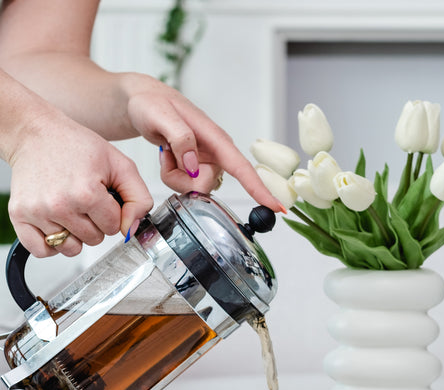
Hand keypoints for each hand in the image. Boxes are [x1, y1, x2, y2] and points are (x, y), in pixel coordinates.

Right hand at [7, 110, 152, 257]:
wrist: (36, 134)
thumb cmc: (76, 147)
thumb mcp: (120, 165)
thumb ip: (138, 198)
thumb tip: (131, 229)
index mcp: (87, 192)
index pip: (113, 227)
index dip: (111, 212)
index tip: (101, 196)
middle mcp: (60, 205)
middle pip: (94, 239)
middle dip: (94, 223)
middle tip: (84, 200)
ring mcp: (38, 212)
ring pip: (70, 248)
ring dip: (74, 234)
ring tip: (70, 210)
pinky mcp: (20, 215)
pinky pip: (41, 251)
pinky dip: (51, 244)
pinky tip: (55, 224)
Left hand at [125, 77, 282, 211]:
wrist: (142, 102)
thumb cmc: (152, 102)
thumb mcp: (160, 115)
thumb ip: (180, 138)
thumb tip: (193, 166)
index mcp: (216, 138)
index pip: (241, 167)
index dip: (259, 189)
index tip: (275, 207)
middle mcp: (216, 153)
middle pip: (207, 186)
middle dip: (182, 180)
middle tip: (168, 155)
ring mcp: (207, 162)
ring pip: (194, 189)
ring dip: (174, 176)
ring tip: (167, 152)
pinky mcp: (198, 168)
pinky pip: (185, 186)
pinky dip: (171, 175)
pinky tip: (168, 156)